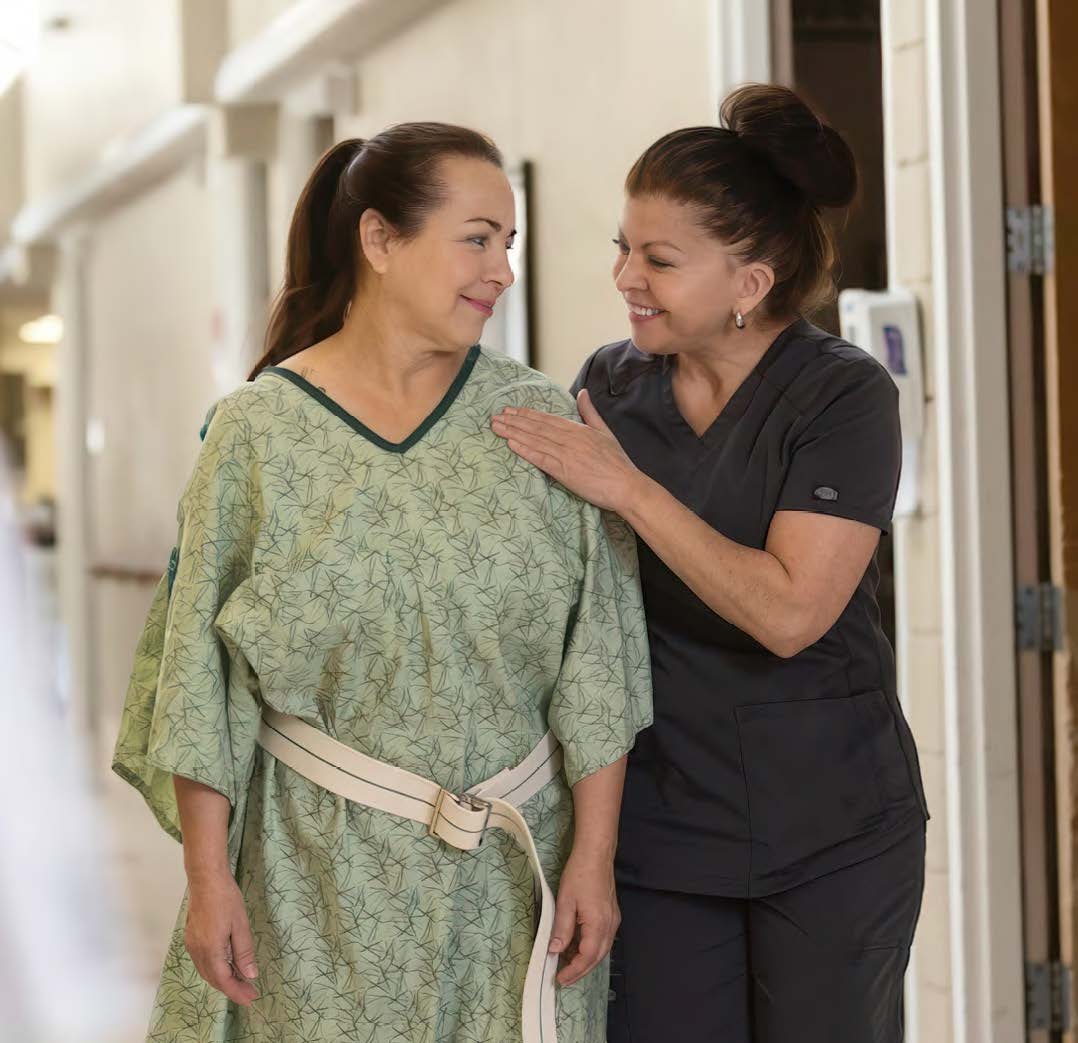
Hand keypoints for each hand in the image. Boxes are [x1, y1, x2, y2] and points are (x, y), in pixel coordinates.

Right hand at [184, 870, 258, 1005]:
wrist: (206, 879)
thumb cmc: (225, 898)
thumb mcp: (240, 925)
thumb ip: (244, 952)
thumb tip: (250, 975)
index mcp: (210, 949)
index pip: (223, 980)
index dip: (237, 992)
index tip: (251, 998)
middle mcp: (197, 951)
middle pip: (214, 978)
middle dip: (232, 988)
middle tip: (250, 992)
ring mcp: (192, 944)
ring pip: (207, 971)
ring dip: (223, 979)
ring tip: (241, 981)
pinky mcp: (192, 937)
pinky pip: (203, 961)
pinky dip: (216, 968)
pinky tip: (227, 965)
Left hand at [491, 390, 641, 513]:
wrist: (626, 485)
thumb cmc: (617, 462)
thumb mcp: (604, 431)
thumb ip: (590, 412)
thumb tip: (583, 392)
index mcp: (578, 430)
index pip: (547, 419)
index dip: (527, 414)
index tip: (510, 410)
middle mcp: (570, 439)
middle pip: (536, 427)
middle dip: (514, 421)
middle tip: (494, 417)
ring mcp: (566, 454)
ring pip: (535, 440)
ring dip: (514, 433)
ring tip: (496, 428)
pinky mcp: (565, 471)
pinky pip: (541, 458)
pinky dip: (525, 450)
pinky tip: (511, 444)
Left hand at [549, 847, 619, 986]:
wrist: (596, 854)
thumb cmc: (579, 874)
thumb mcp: (565, 901)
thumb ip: (561, 928)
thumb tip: (555, 950)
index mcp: (598, 924)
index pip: (587, 957)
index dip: (573, 970)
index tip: (559, 978)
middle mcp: (610, 926)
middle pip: (597, 958)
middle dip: (580, 970)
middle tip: (563, 978)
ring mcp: (613, 921)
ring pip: (601, 950)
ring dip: (585, 960)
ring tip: (567, 965)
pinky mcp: (611, 915)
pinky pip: (602, 939)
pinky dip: (590, 948)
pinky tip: (577, 946)